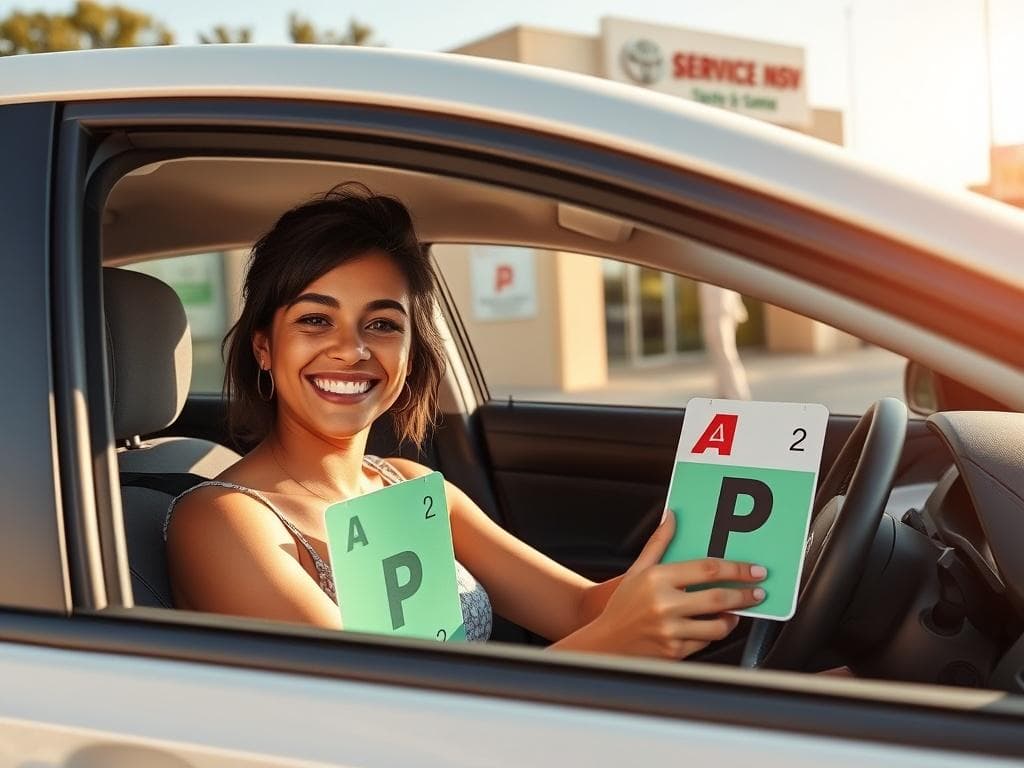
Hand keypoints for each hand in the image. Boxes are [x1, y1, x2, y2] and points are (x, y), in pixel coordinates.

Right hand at [588, 510, 766, 659]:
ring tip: (736, 611)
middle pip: (718, 598)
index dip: (736, 569)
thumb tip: (671, 516)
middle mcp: (664, 604)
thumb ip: (658, 543)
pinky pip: (706, 643)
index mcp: (657, 579)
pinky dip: (715, 634)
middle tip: (758, 593)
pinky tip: (715, 626)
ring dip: (733, 618)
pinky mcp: (674, 652)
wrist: (605, 644)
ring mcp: (669, 631)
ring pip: (717, 626)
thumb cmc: (623, 605)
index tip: (754, 570)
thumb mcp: (637, 571)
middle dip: (744, 595)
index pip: (707, 569)